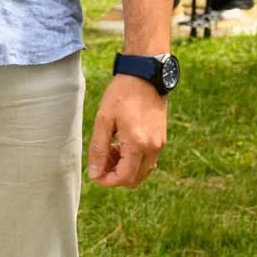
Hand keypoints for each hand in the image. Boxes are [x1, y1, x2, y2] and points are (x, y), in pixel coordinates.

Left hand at [87, 73, 166, 187]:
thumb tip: (94, 174)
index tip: (94, 173)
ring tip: (110, 148)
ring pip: (141, 171)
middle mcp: (152, 148)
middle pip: (134, 180)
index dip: (107, 181)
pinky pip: (148, 160)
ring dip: (125, 167)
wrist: (145, 75)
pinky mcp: (161, 138)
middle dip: (115, 175)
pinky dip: (134, 158)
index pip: (124, 178)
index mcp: (137, 144)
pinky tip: (121, 142)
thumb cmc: (122, 94)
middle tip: (102, 158)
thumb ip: (98, 149)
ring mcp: (159, 144)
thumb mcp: (104, 120)